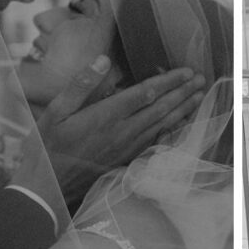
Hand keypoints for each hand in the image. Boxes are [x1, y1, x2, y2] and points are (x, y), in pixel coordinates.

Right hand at [28, 60, 205, 207]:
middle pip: (160, 108)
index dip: (168, 81)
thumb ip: (81, 84)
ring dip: (182, 109)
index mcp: (106, 115)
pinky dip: (171, 129)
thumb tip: (103, 60)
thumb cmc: (48, 147)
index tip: (186, 71)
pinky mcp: (126, 159)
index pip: (145, 93)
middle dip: (182, 92)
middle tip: (200, 79)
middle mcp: (122, 131)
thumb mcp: (55, 111)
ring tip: (198, 97)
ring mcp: (127, 147)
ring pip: (161, 125)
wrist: (47, 188)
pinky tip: (180, 123)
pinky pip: (155, 141)